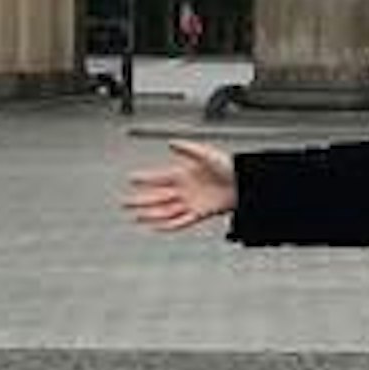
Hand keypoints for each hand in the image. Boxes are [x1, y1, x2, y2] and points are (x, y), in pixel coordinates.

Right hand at [124, 141, 238, 232]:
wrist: (244, 183)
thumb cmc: (229, 166)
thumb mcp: (207, 153)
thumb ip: (188, 148)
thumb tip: (172, 142)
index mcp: (184, 174)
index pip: (158, 177)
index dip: (144, 178)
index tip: (130, 178)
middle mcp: (185, 189)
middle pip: (157, 196)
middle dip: (139, 199)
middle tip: (124, 202)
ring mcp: (191, 202)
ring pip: (165, 210)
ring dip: (150, 214)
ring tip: (135, 216)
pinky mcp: (200, 213)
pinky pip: (181, 221)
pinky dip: (168, 225)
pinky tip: (156, 227)